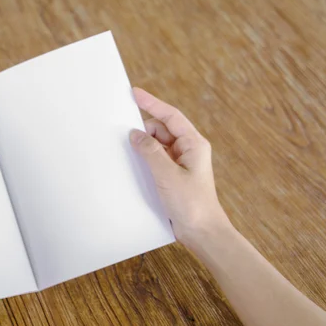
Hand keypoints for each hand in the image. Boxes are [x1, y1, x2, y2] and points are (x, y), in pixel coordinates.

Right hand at [129, 88, 229, 246]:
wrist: (202, 232)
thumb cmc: (192, 204)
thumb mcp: (167, 175)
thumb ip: (150, 151)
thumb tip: (135, 134)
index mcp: (193, 144)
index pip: (170, 116)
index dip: (152, 103)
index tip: (134, 93)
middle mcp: (188, 150)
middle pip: (161, 130)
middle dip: (143, 130)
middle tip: (124, 133)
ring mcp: (180, 164)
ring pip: (157, 146)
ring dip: (143, 147)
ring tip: (128, 152)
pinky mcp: (172, 177)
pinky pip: (155, 161)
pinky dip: (144, 160)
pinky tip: (134, 165)